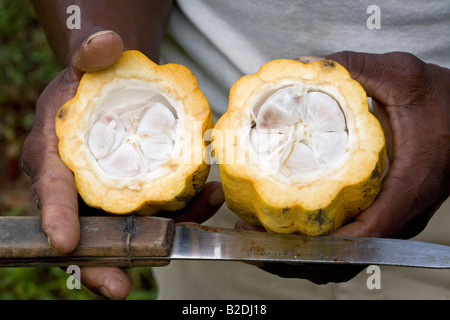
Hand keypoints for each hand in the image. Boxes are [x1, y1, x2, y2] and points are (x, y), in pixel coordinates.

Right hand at [21, 29, 223, 298]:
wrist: (108, 96)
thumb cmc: (90, 85)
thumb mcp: (85, 66)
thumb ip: (90, 54)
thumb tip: (107, 44)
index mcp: (54, 157)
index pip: (51, 190)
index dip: (57, 216)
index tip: (66, 242)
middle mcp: (77, 188)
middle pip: (84, 231)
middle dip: (100, 262)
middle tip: (120, 286)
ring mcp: (107, 198)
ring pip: (128, 230)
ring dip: (163, 233)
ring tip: (202, 211)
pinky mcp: (133, 198)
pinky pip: (156, 214)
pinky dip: (183, 211)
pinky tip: (208, 196)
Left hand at [237, 51, 449, 282]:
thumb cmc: (446, 102)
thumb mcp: (403, 77)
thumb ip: (357, 67)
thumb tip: (306, 65)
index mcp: (410, 186)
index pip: (366, 233)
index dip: (322, 244)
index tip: (280, 235)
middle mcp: (403, 213)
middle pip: (348, 256)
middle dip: (299, 255)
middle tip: (254, 234)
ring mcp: (396, 218)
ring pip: (348, 256)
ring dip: (305, 255)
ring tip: (262, 238)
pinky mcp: (389, 214)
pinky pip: (353, 243)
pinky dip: (321, 247)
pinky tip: (291, 232)